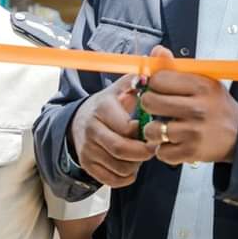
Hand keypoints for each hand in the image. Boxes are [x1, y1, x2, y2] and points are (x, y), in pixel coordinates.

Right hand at [70, 73, 154, 187]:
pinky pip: (112, 180)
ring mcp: (88, 149)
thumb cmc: (109, 105)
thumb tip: (158, 58)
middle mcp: (92, 129)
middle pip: (121, 150)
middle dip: (143, 152)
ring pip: (120, 167)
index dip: (143, 131)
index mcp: (102, 107)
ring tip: (140, 153)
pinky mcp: (88, 165)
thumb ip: (141, 77)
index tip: (150, 128)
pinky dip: (127, 177)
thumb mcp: (122, 88)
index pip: (126, 127)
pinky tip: (131, 164)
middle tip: (152, 146)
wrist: (80, 121)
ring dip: (136, 164)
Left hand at [139, 46, 237, 165]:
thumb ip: (177, 67)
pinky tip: (173, 142)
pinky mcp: (191, 152)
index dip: (155, 84)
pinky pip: (161, 151)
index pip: (158, 79)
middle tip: (158, 107)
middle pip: (150, 102)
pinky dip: (164, 149)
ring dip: (155, 130)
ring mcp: (194, 132)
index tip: (159, 88)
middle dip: (150, 105)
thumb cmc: (218, 107)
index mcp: (201, 86)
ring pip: (152, 129)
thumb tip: (157, 51)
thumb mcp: (203, 81)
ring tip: (164, 127)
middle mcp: (198, 108)